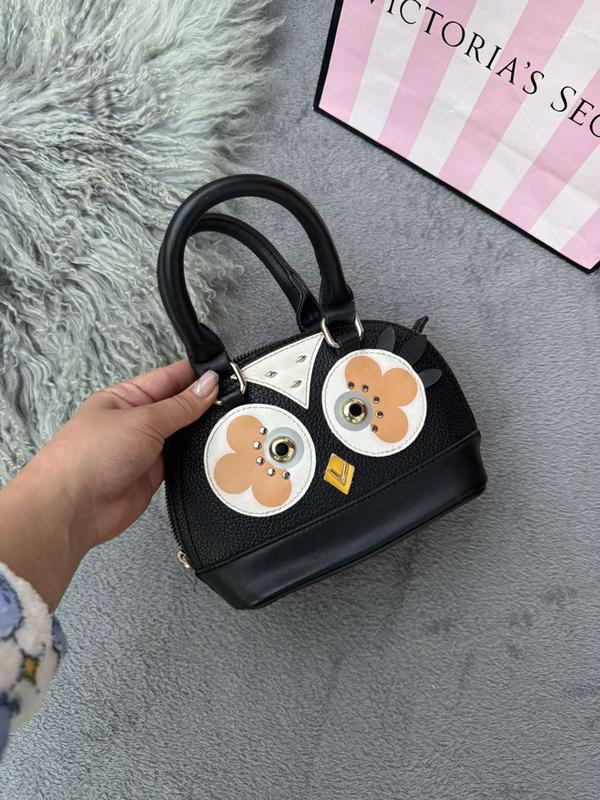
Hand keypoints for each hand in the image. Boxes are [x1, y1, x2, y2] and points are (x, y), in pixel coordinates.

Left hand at [0, 361, 218, 607]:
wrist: (74, 507)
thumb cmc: (93, 453)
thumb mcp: (142, 420)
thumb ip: (180, 405)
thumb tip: (209, 383)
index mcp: (127, 397)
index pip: (168, 378)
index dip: (197, 374)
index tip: (227, 371)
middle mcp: (137, 421)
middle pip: (179, 407)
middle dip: (206, 404)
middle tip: (240, 398)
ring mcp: (146, 449)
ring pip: (183, 435)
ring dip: (204, 432)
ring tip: (239, 423)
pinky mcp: (155, 476)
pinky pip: (183, 462)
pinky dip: (199, 457)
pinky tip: (222, 451)